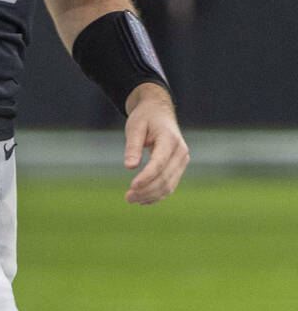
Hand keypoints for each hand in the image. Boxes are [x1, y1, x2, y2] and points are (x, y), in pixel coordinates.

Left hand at [123, 82, 189, 204]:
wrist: (158, 111)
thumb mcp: (134, 127)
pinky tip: (143, 200)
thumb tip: (130, 167)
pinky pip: (170, 184)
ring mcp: (182, 160)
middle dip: (147, 190)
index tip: (132, 186)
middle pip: (165, 177)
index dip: (146, 177)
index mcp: (170, 139)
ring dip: (152, 195)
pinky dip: (158, 194)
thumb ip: (133, 146)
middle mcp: (181, 152)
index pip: (159, 163)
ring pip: (169, 184)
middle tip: (127, 198)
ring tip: (132, 200)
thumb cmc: (144, 117)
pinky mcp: (179, 166)